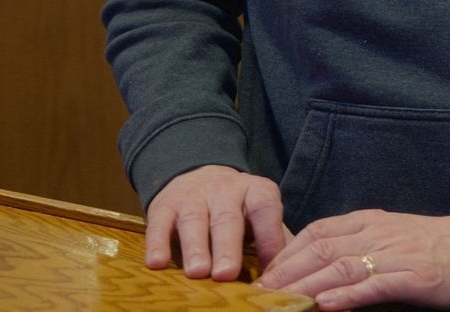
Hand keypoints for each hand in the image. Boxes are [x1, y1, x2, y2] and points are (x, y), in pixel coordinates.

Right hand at [144, 164, 290, 280]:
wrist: (198, 175)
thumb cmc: (237, 208)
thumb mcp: (260, 214)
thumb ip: (275, 239)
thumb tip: (292, 273)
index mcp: (256, 191)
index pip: (266, 212)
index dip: (269, 240)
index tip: (270, 271)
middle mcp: (225, 190)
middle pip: (227, 219)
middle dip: (227, 247)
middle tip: (226, 274)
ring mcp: (193, 196)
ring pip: (194, 220)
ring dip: (195, 247)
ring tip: (197, 272)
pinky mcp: (164, 206)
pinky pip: (159, 223)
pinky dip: (157, 243)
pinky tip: (157, 264)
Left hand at [257, 191, 449, 309]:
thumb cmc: (439, 247)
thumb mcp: (394, 239)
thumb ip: (360, 250)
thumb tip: (321, 276)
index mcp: (369, 223)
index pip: (316, 233)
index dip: (285, 255)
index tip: (260, 278)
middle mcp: (378, 233)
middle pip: (320, 251)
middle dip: (285, 274)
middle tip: (256, 296)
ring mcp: (396, 254)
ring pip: (341, 267)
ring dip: (305, 287)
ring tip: (278, 302)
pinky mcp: (416, 276)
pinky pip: (374, 284)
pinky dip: (347, 295)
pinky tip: (326, 305)